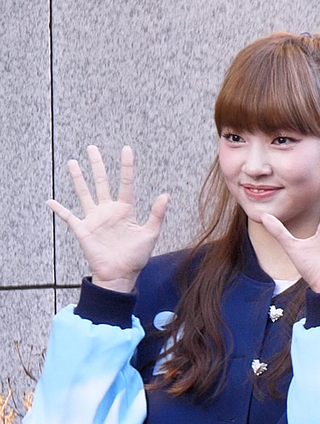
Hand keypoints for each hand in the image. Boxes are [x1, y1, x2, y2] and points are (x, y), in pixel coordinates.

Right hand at [47, 145, 169, 292]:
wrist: (120, 275)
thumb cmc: (136, 257)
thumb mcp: (150, 234)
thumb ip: (156, 215)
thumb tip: (165, 195)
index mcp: (125, 211)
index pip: (126, 183)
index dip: (126, 166)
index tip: (126, 149)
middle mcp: (108, 211)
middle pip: (102, 182)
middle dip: (97, 165)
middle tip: (93, 148)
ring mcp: (94, 219)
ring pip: (84, 193)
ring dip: (78, 179)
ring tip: (73, 162)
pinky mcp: (83, 230)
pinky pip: (68, 217)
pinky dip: (59, 210)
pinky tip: (50, 201)